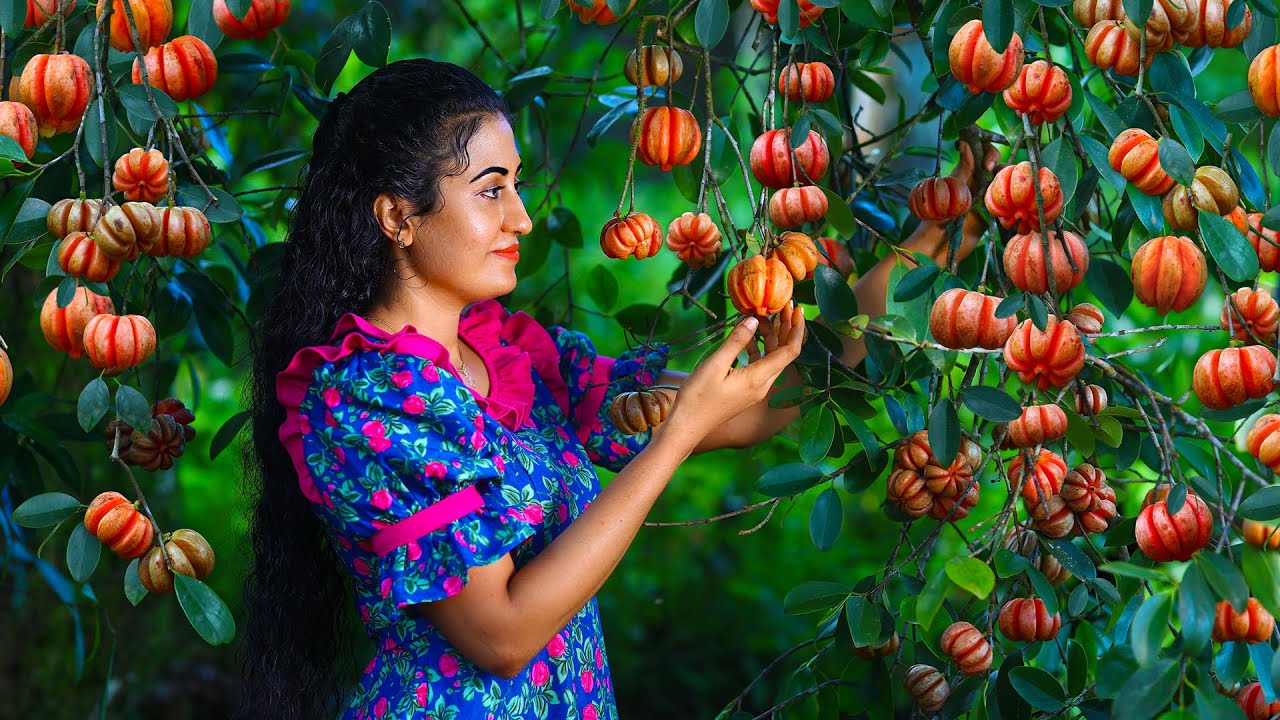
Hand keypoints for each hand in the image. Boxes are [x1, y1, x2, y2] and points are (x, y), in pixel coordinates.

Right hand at [661, 307, 804, 450]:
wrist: (687, 426)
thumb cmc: (698, 398)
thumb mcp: (715, 364)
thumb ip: (736, 341)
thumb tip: (754, 320)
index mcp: (759, 379)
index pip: (790, 351)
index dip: (796, 328)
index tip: (796, 307)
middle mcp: (762, 385)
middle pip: (783, 352)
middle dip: (785, 327)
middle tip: (782, 304)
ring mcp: (755, 388)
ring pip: (771, 358)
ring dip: (770, 336)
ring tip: (763, 314)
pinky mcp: (746, 389)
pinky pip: (759, 364)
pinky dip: (757, 347)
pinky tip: (748, 335)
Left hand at [905, 140, 1000, 268]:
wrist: (937, 250)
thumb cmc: (937, 220)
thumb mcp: (951, 193)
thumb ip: (962, 170)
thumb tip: (965, 142)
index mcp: (964, 173)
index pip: (981, 150)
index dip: (989, 151)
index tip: (987, 164)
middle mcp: (975, 182)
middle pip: (996, 164)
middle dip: (1001, 167)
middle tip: (994, 177)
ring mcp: (984, 197)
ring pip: (1003, 182)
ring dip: (1008, 184)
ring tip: (1002, 195)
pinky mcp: (991, 213)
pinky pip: (1005, 201)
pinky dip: (1010, 201)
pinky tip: (1008, 208)